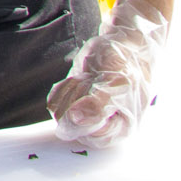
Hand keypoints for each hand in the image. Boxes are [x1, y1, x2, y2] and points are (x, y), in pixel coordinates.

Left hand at [47, 0, 167, 148]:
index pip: (89, 135)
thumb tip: (77, 120)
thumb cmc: (125, 64)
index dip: (85, 112)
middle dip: (77, 97)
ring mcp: (85, 116)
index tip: (96, 91)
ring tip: (91, 79)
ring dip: (72, 90)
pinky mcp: (73, 104)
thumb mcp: (116, 83)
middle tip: (94, 81)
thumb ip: (98, 105)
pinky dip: (65, 86)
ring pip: (59, 112)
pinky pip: (55, 101)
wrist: (122, 45)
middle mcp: (102, 127)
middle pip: (69, 124)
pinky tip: (82, 79)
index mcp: (120, 129)